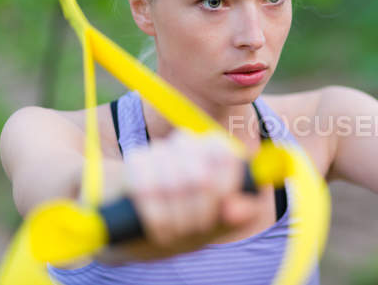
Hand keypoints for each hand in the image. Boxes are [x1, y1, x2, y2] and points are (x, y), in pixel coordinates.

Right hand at [122, 131, 258, 249]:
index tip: (221, 215)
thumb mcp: (222, 223)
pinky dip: (156, 218)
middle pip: (201, 177)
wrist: (139, 230)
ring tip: (176, 235)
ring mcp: (159, 149)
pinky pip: (146, 190)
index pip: (228, 158)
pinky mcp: (135, 162)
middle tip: (196, 231)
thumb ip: (242, 216)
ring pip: (173, 186)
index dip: (225, 192)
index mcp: (216, 149)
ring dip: (176, 221)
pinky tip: (157, 230)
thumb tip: (238, 212)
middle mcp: (188, 142)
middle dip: (199, 215)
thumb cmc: (190, 222)